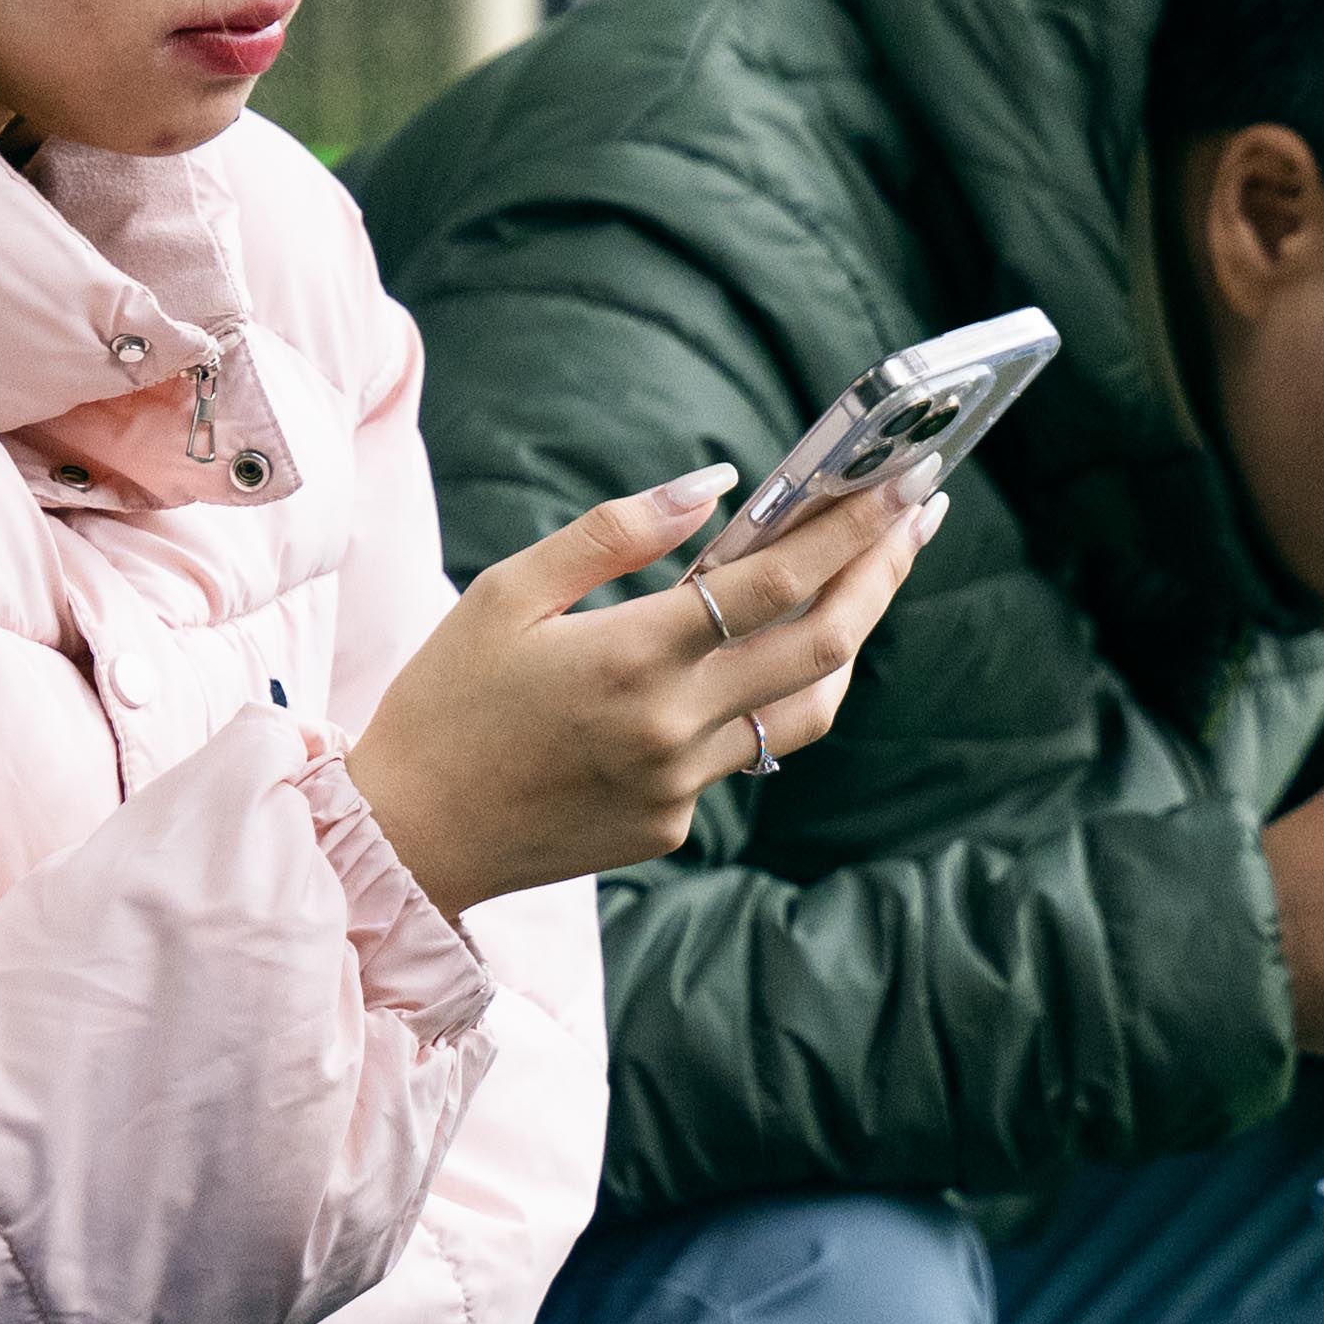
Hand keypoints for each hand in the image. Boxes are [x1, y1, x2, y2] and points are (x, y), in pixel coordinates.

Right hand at [343, 467, 940, 914]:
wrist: (404, 840)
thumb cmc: (443, 703)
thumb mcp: (508, 595)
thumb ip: (615, 534)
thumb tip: (716, 486)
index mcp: (630, 656)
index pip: (778, 582)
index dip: (852, 527)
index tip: (901, 483)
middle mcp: (672, 726)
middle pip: (824, 643)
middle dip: (882, 570)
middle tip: (919, 515)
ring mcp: (679, 785)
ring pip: (807, 709)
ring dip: (847, 639)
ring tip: (865, 581)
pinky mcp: (670, 824)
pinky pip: (742, 753)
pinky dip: (761, 697)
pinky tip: (753, 661)